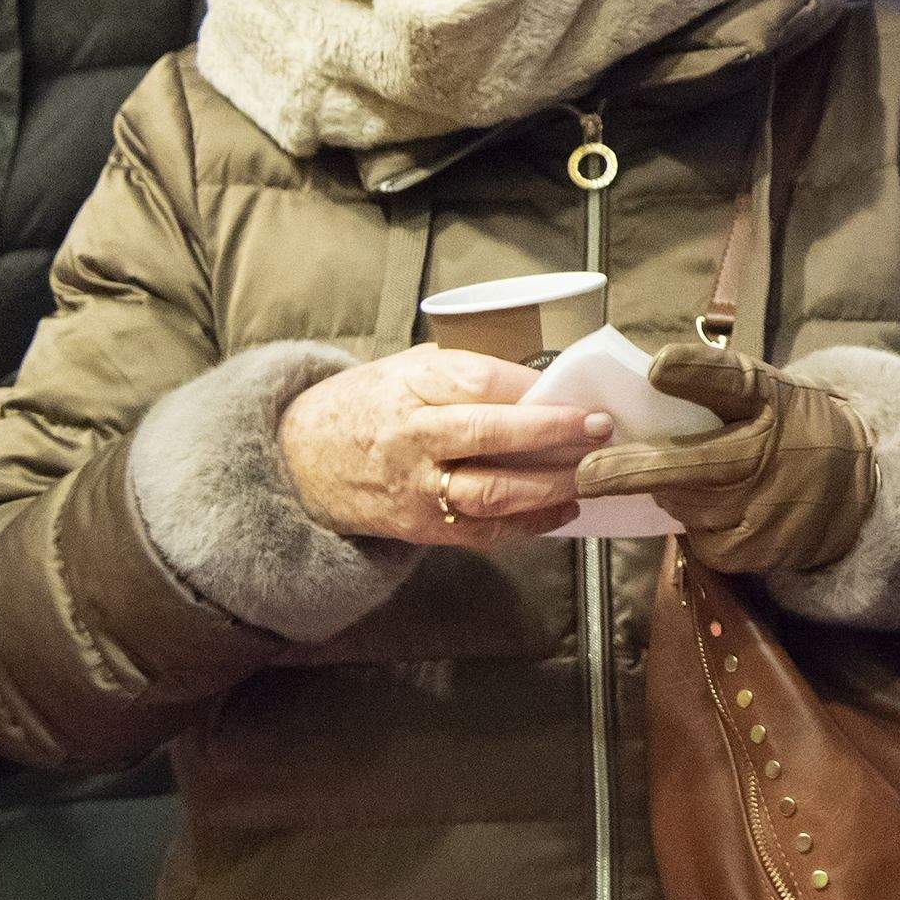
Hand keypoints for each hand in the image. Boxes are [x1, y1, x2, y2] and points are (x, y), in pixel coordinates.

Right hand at [276, 345, 612, 547]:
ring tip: (595, 473)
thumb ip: (467, 371)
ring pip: (492, 492)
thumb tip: (548, 375)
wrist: (297, 459)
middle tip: (602, 427)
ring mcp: (415, 487)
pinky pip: (483, 531)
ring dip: (552, 485)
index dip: (532, 386)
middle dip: (553, 432)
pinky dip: (531, 524)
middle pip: (488, 434)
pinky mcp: (420, 527)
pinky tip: (566, 507)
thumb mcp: (407, 368)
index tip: (577, 387)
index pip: (477, 381)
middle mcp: (412, 438)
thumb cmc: (371, 403)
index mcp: (410, 386)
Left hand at [573, 344, 872, 574]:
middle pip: (694, 465)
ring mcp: (766, 508)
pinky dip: (698, 525)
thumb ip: (715, 387)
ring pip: (687, 507)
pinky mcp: (759, 549)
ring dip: (668, 494)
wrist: (857, 483)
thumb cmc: (794, 426)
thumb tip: (641, 383)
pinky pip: (703, 540)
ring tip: (683, 481)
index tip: (657, 368)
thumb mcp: (769, 391)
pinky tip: (718, 509)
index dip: (695, 374)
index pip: (733, 382)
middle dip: (636, 470)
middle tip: (587, 475)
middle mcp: (770, 454)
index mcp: (771, 400)